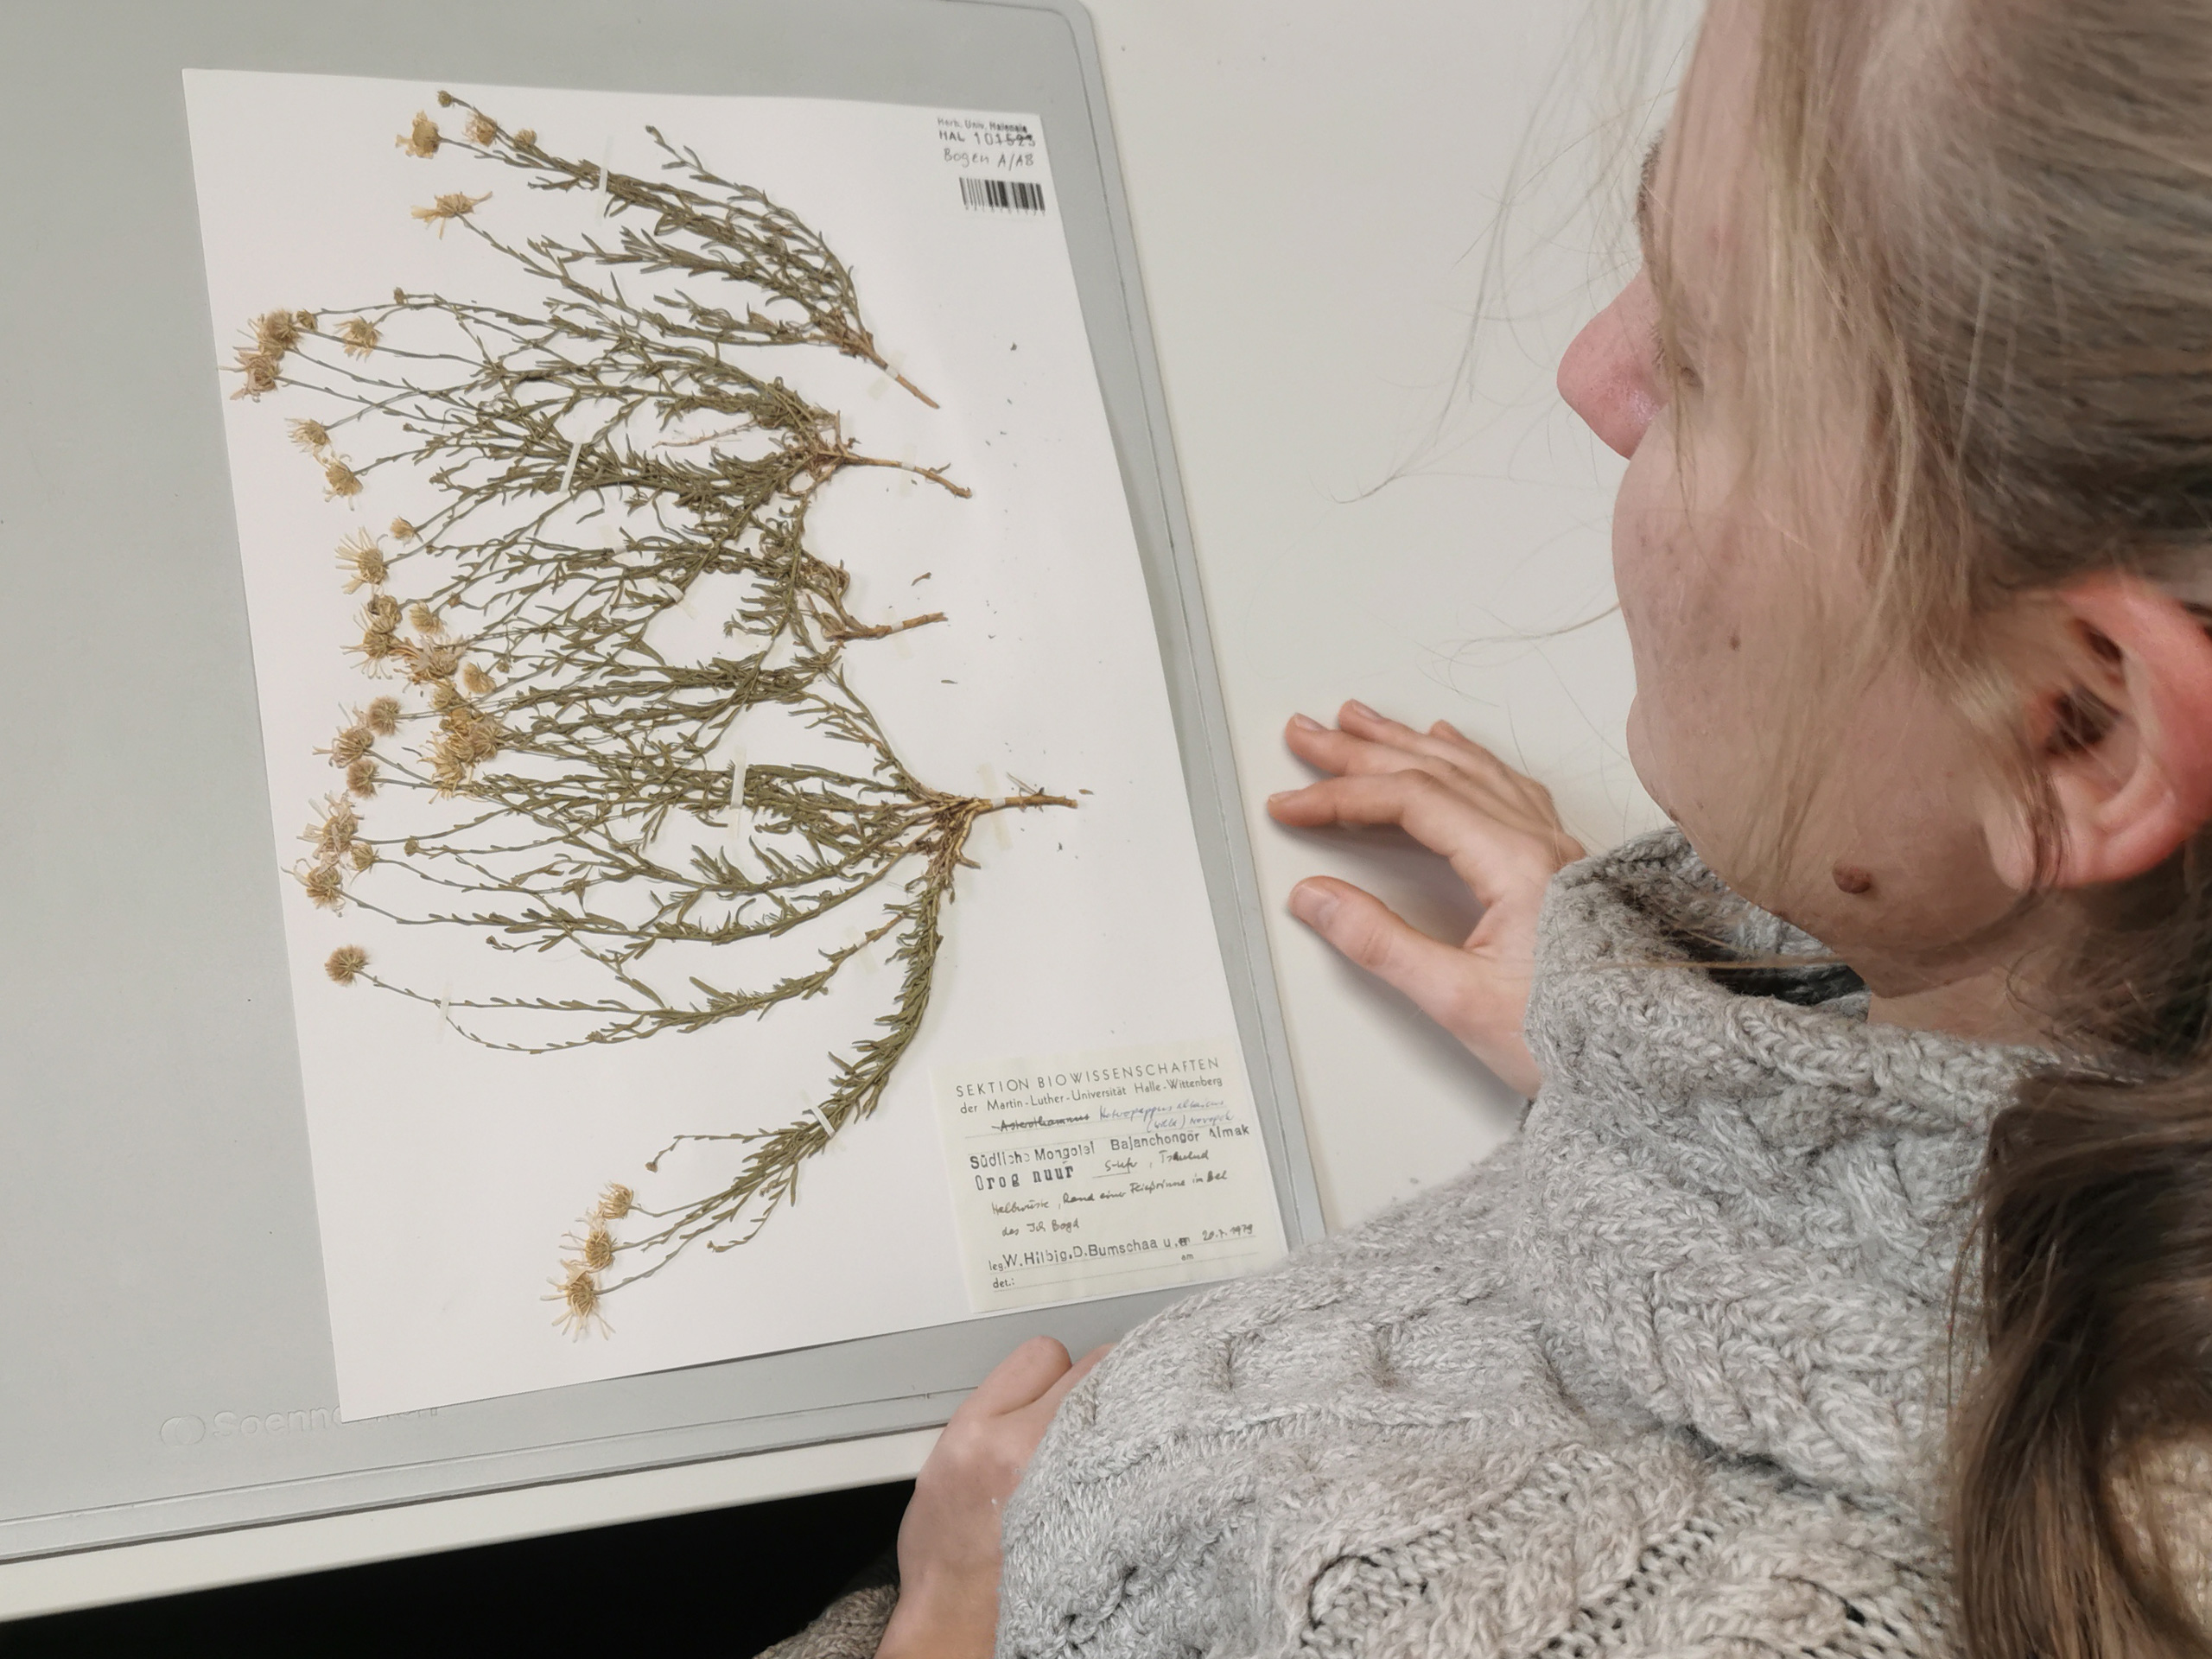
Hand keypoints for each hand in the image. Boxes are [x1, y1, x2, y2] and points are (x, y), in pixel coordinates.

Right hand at [877, 1336, 1109, 1658]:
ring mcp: (1076, 1481)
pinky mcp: (1112, 1512)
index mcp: (980, 1434)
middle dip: (1093, 1384)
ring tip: (1109, 1445)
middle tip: (1088, 1414)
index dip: (1049, 1372)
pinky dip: (1140, 1455)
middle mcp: (1030, 1450)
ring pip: (1127, 1402)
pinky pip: (1143, 1451)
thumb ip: (991, 1415)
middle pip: (1096, 1365)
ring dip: (1122, 1415)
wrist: (958, 1629)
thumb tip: (1038, 1385)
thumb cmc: (947, 1559)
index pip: (1042, 1353)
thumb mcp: (943, 1466)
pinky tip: (1131, 1472)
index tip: (1052, 1389)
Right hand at [1267, 701, 1584, 1097]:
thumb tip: (1317, 898)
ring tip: (1362, 724)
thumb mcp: (1459, 1000)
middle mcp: (1540, 842)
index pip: (1412, 801)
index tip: (1293, 805)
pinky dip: (1465, 759)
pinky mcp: (1560, 866)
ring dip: (1408, 742)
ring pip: (1471, 770)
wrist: (1645, 1062)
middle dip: (1362, 749)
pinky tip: (1450, 745)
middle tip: (1307, 734)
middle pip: (1436, 770)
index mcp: (1518, 863)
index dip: (1342, 796)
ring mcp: (1554, 849)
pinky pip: (1506, 786)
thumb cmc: (1568, 1035)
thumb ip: (1380, 943)